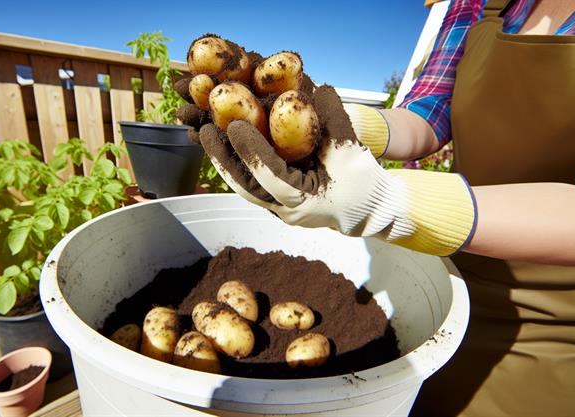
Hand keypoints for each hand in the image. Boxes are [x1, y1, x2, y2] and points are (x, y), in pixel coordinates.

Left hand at [199, 85, 476, 255]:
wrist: (370, 210)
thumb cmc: (364, 183)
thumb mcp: (352, 151)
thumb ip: (335, 121)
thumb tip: (317, 89)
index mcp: (305, 202)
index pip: (271, 177)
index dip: (252, 151)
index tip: (234, 125)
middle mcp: (285, 210)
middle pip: (246, 185)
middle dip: (223, 158)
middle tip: (204, 129)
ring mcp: (277, 209)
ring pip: (243, 185)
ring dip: (223, 160)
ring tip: (205, 132)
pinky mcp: (275, 201)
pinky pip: (249, 182)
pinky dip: (235, 162)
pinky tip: (221, 141)